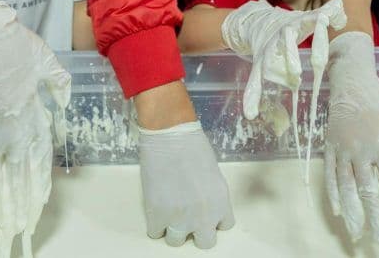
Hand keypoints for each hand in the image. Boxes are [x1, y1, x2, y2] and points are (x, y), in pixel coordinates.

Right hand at [0, 1, 70, 255]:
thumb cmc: (18, 46)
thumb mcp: (50, 64)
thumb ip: (59, 87)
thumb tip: (63, 106)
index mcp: (34, 115)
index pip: (40, 160)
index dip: (39, 186)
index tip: (39, 207)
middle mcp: (13, 127)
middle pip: (18, 174)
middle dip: (19, 204)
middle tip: (19, 229)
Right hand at [138, 121, 234, 247]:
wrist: (170, 136)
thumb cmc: (192, 146)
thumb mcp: (214, 174)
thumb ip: (212, 196)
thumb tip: (204, 208)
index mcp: (221, 203)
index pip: (224, 226)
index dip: (213, 219)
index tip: (205, 211)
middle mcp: (204, 216)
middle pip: (205, 243)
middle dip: (197, 232)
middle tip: (188, 217)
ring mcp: (179, 219)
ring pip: (177, 242)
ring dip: (173, 229)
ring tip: (170, 210)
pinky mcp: (156, 216)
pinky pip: (155, 233)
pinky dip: (155, 223)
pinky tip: (157, 207)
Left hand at [221, 0, 345, 119]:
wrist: (265, 22)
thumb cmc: (267, 50)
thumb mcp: (258, 68)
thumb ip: (254, 91)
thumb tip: (250, 116)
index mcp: (271, 48)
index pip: (275, 57)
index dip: (285, 66)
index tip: (296, 77)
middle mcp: (283, 33)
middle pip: (288, 38)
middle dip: (300, 46)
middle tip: (314, 59)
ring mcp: (297, 21)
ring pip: (308, 20)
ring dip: (319, 24)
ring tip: (332, 22)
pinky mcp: (309, 15)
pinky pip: (322, 11)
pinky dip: (332, 11)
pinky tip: (342, 16)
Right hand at [323, 31, 378, 241]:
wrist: (350, 81)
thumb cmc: (378, 101)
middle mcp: (361, 150)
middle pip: (367, 190)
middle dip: (373, 216)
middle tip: (378, 237)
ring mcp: (342, 149)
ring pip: (346, 187)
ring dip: (351, 211)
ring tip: (355, 231)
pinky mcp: (329, 147)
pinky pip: (330, 175)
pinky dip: (333, 194)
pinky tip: (337, 210)